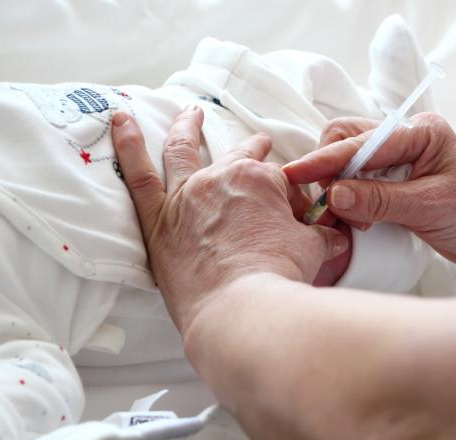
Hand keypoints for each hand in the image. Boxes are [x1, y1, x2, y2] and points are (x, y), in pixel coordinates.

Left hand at [111, 106, 348, 332]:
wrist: (240, 309)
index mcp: (261, 181)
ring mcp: (187, 195)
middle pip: (239, 156)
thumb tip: (335, 235)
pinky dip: (127, 143)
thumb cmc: (276, 279)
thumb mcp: (313, 250)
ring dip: (186, 127)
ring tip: (189, 114)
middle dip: (253, 149)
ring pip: (181, 150)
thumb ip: (322, 236)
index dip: (292, 199)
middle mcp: (221, 179)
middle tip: (260, 146)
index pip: (281, 180)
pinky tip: (119, 120)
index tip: (299, 216)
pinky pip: (137, 174)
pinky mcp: (158, 219)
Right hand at [284, 113, 455, 269]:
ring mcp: (400, 160)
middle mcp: (407, 139)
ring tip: (345, 219)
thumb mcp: (431, 208)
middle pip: (346, 141)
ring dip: (338, 187)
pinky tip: (353, 221)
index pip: (360, 141)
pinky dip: (349, 199)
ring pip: (349, 162)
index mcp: (420, 132)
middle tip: (328, 206)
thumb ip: (381, 199)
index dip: (325, 160)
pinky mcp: (397, 183)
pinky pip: (359, 184)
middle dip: (329, 170)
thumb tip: (334, 195)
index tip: (294, 176)